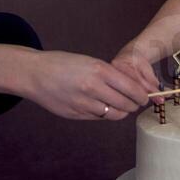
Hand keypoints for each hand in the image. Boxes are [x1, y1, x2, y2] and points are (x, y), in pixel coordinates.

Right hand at [18, 51, 156, 119]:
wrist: (34, 74)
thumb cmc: (61, 64)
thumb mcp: (88, 61)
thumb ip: (108, 75)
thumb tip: (130, 88)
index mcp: (99, 70)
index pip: (131, 88)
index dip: (142, 95)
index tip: (145, 97)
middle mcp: (93, 88)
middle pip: (125, 104)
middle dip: (134, 105)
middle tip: (136, 103)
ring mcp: (84, 104)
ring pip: (113, 114)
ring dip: (120, 111)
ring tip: (121, 106)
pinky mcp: (76, 115)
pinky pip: (98, 117)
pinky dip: (104, 113)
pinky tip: (102, 106)